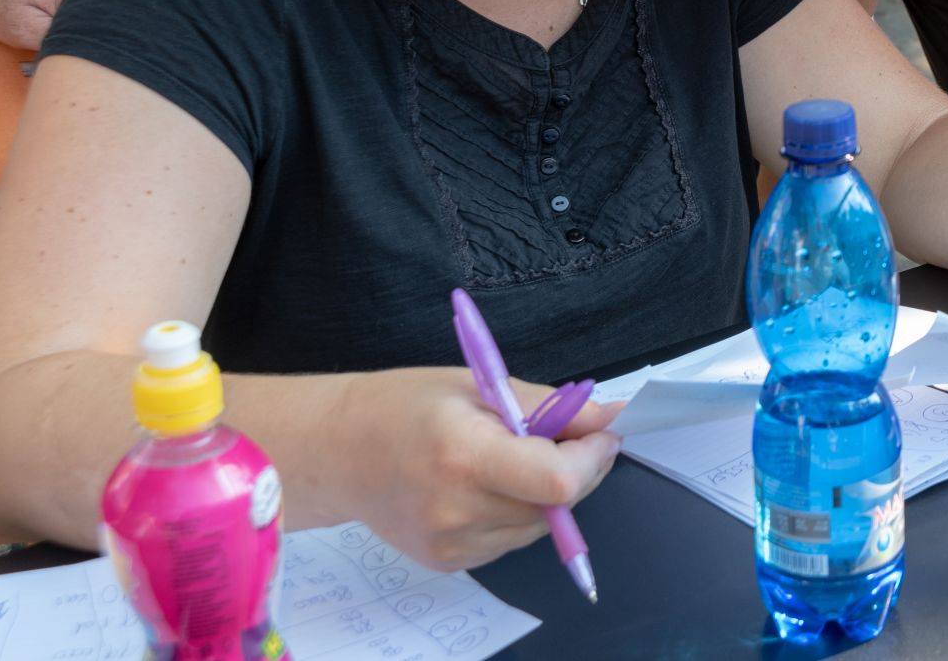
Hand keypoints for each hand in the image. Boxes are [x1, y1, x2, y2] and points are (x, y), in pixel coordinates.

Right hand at [334, 368, 620, 570]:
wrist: (336, 452)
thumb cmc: (403, 406)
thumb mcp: (478, 385)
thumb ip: (548, 406)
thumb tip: (610, 416)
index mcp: (464, 456)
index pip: (557, 481)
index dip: (592, 458)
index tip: (601, 433)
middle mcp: (457, 510)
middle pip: (555, 507)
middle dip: (579, 471)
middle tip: (569, 436)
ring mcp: (451, 544)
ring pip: (539, 527)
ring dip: (550, 494)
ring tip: (518, 457)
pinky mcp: (447, 562)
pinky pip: (511, 540)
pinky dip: (519, 511)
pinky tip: (492, 484)